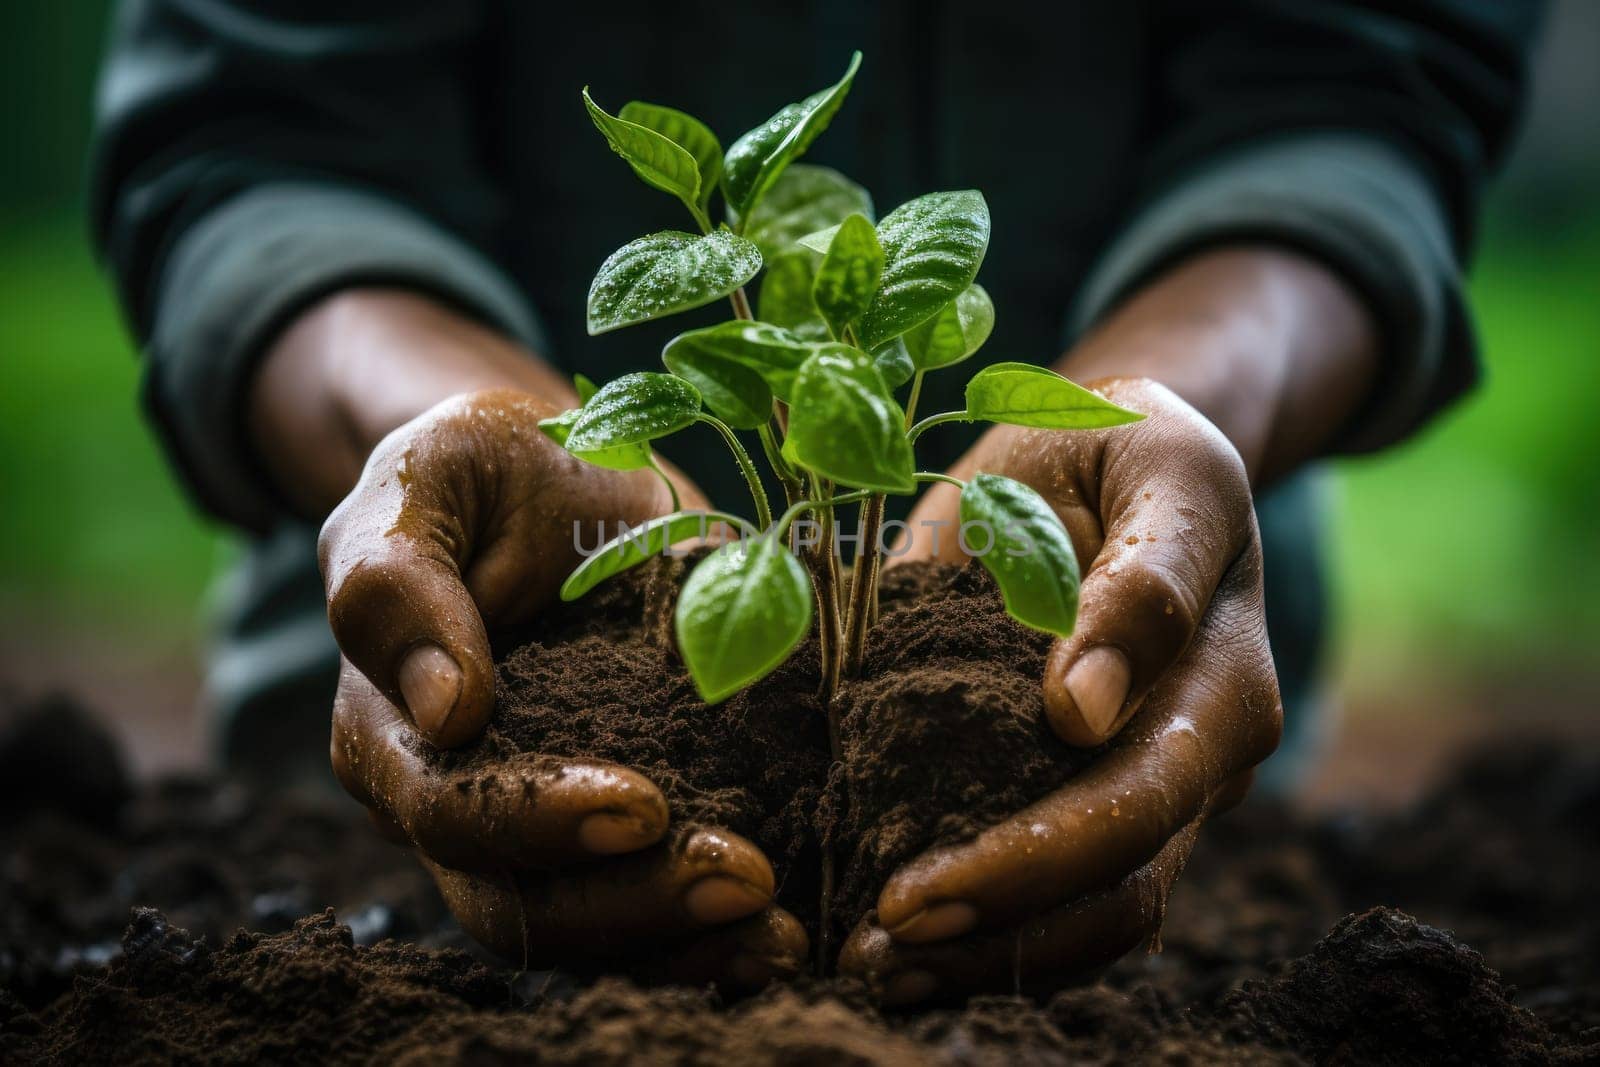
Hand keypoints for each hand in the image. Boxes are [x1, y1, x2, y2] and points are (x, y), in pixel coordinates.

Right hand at [319, 389, 806, 985]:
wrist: (560, 472)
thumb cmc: (487, 465)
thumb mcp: (431, 475)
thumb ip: (399, 580)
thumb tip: (445, 711)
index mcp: (390, 726)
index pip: (449, 807)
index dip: (538, 820)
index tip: (645, 805)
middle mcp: (453, 796)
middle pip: (519, 900)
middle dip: (634, 901)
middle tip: (745, 878)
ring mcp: (537, 819)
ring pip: (585, 924)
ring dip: (683, 935)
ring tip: (779, 931)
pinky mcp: (615, 818)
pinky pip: (646, 901)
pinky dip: (710, 929)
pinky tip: (784, 929)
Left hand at [842, 378, 1281, 1001]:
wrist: (1127, 459)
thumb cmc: (1123, 446)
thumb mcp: (1150, 464)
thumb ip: (1138, 580)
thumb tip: (1083, 712)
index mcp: (1222, 672)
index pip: (1139, 792)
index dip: (1033, 852)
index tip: (914, 884)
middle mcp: (1205, 751)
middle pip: (1123, 875)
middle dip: (999, 917)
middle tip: (877, 940)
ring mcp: (1167, 789)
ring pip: (1104, 915)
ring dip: (993, 953)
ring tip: (878, 970)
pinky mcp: (1116, 803)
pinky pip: (1076, 904)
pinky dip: (998, 938)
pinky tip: (911, 954)